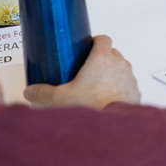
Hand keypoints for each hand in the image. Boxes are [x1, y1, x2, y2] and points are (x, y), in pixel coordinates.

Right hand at [22, 35, 140, 108]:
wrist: (111, 127)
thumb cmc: (89, 107)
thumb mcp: (59, 98)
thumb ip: (42, 93)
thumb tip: (29, 91)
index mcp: (102, 58)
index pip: (103, 38)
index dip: (95, 42)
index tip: (87, 49)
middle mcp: (119, 64)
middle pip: (112, 53)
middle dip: (102, 59)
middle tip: (87, 71)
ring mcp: (129, 77)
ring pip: (121, 68)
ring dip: (112, 74)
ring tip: (97, 87)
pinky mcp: (135, 91)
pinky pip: (128, 84)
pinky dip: (119, 88)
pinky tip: (108, 99)